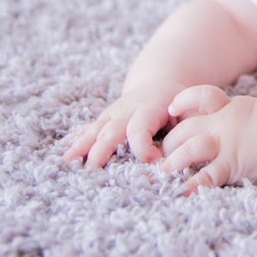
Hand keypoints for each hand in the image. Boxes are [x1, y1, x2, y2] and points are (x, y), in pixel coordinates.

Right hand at [62, 77, 185, 167]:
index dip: (143, 147)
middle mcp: (126, 111)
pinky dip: (76, 139)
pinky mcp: (104, 120)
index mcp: (149, 109)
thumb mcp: (193, 108)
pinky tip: (63, 151)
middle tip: (93, 172)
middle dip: (100, 151)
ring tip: (67, 163)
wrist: (161, 84)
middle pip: (110, 131)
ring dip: (81, 146)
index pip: (140, 128)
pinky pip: (88, 129)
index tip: (154, 162)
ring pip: (94, 130)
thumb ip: (193, 125)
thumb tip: (185, 148)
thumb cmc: (181, 103)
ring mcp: (112, 115)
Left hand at [159, 85, 256, 193]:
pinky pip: (208, 176)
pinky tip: (181, 192)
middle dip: (170, 142)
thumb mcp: (250, 109)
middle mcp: (223, 123)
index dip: (182, 100)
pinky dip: (193, 186)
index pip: (200, 95)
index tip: (171, 109)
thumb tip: (211, 117)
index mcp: (229, 107)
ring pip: (190, 149)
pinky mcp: (232, 165)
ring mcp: (226, 144)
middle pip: (185, 128)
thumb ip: (230, 112)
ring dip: (173, 162)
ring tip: (164, 172)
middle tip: (164, 155)